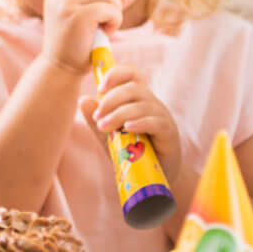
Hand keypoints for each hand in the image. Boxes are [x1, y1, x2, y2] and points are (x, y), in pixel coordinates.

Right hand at [41, 0, 125, 74]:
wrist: (61, 68)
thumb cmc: (76, 40)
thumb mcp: (88, 14)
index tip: (99, 5)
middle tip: (105, 18)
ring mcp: (65, 1)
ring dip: (115, 9)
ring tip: (106, 25)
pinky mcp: (77, 16)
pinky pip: (111, 9)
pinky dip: (116, 21)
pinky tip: (108, 33)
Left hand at [81, 64, 183, 193]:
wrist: (153, 177)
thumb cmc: (132, 152)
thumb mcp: (109, 135)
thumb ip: (98, 119)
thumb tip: (83, 100)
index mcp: (138, 99)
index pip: (132, 73)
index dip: (116, 74)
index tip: (99, 88)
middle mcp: (152, 103)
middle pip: (134, 88)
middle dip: (111, 100)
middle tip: (97, 117)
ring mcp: (162, 116)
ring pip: (142, 105)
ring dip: (119, 114)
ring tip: (103, 127)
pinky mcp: (169, 133)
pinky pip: (155, 122)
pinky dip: (139, 123)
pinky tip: (127, 129)